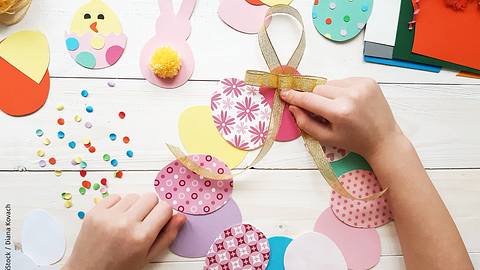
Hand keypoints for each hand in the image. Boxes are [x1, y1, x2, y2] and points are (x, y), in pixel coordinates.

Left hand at [63, 192, 185, 269]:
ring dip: (134, 207)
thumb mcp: (147, 256)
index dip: (164, 214)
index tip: (159, 221)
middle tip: (143, 222)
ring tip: (127, 223)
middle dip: (150, 208)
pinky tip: (115, 220)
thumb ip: (167, 236)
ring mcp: (108, 217)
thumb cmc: (119, 268)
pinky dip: (118, 206)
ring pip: (134, 196)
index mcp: (141, 237)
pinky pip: (115, 197)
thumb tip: (180, 217)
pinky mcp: (95, 212)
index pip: (165, 208)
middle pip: (150, 197)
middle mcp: (125, 224)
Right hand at [280, 77, 405, 159]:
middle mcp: (350, 95)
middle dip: (316, 99)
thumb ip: (305, 123)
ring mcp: (361, 85)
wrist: (383, 139)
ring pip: (330, 83)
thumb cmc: (353, 141)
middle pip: (318, 89)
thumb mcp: (326, 138)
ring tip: (340, 107)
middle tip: (323, 112)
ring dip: (329, 93)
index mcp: (339, 112)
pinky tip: (350, 102)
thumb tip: (292, 106)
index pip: (309, 99)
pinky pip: (344, 80)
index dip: (294, 96)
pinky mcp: (368, 81)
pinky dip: (342, 90)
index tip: (284, 93)